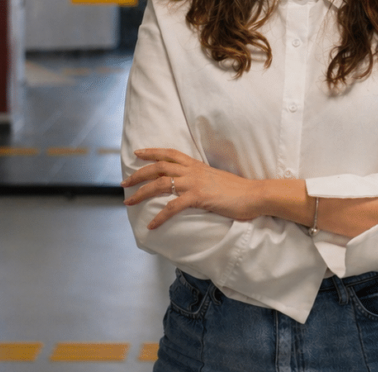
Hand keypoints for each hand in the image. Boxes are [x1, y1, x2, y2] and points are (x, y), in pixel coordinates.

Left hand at [122, 148, 261, 229]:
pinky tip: (151, 225)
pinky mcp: (199, 197)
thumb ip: (200, 178)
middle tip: (124, 183)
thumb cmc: (237, 190)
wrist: (254, 194)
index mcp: (196, 165)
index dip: (152, 152)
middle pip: (159, 167)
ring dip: (141, 193)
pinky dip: (160, 216)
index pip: (170, 153)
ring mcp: (195, 183)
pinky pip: (173, 207)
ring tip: (128, 202)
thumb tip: (189, 185)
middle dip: (138, 174)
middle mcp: (192, 171)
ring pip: (160, 184)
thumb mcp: (214, 178)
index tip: (137, 153)